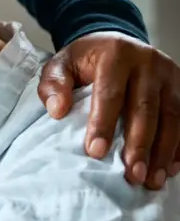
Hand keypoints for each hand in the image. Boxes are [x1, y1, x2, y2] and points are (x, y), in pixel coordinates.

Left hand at [39, 31, 179, 188]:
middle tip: (132, 174)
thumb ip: (54, 83)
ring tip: (152, 179)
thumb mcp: (62, 63)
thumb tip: (56, 110)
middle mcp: (148, 63)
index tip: (95, 152)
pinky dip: (179, 146)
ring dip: (163, 151)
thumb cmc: (85, 59)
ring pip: (172, 116)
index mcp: (116, 54)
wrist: (116, 40)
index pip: (110, 93)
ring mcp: (170, 74)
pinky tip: (170, 168)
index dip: (103, 124)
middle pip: (146, 108)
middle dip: (139, 145)